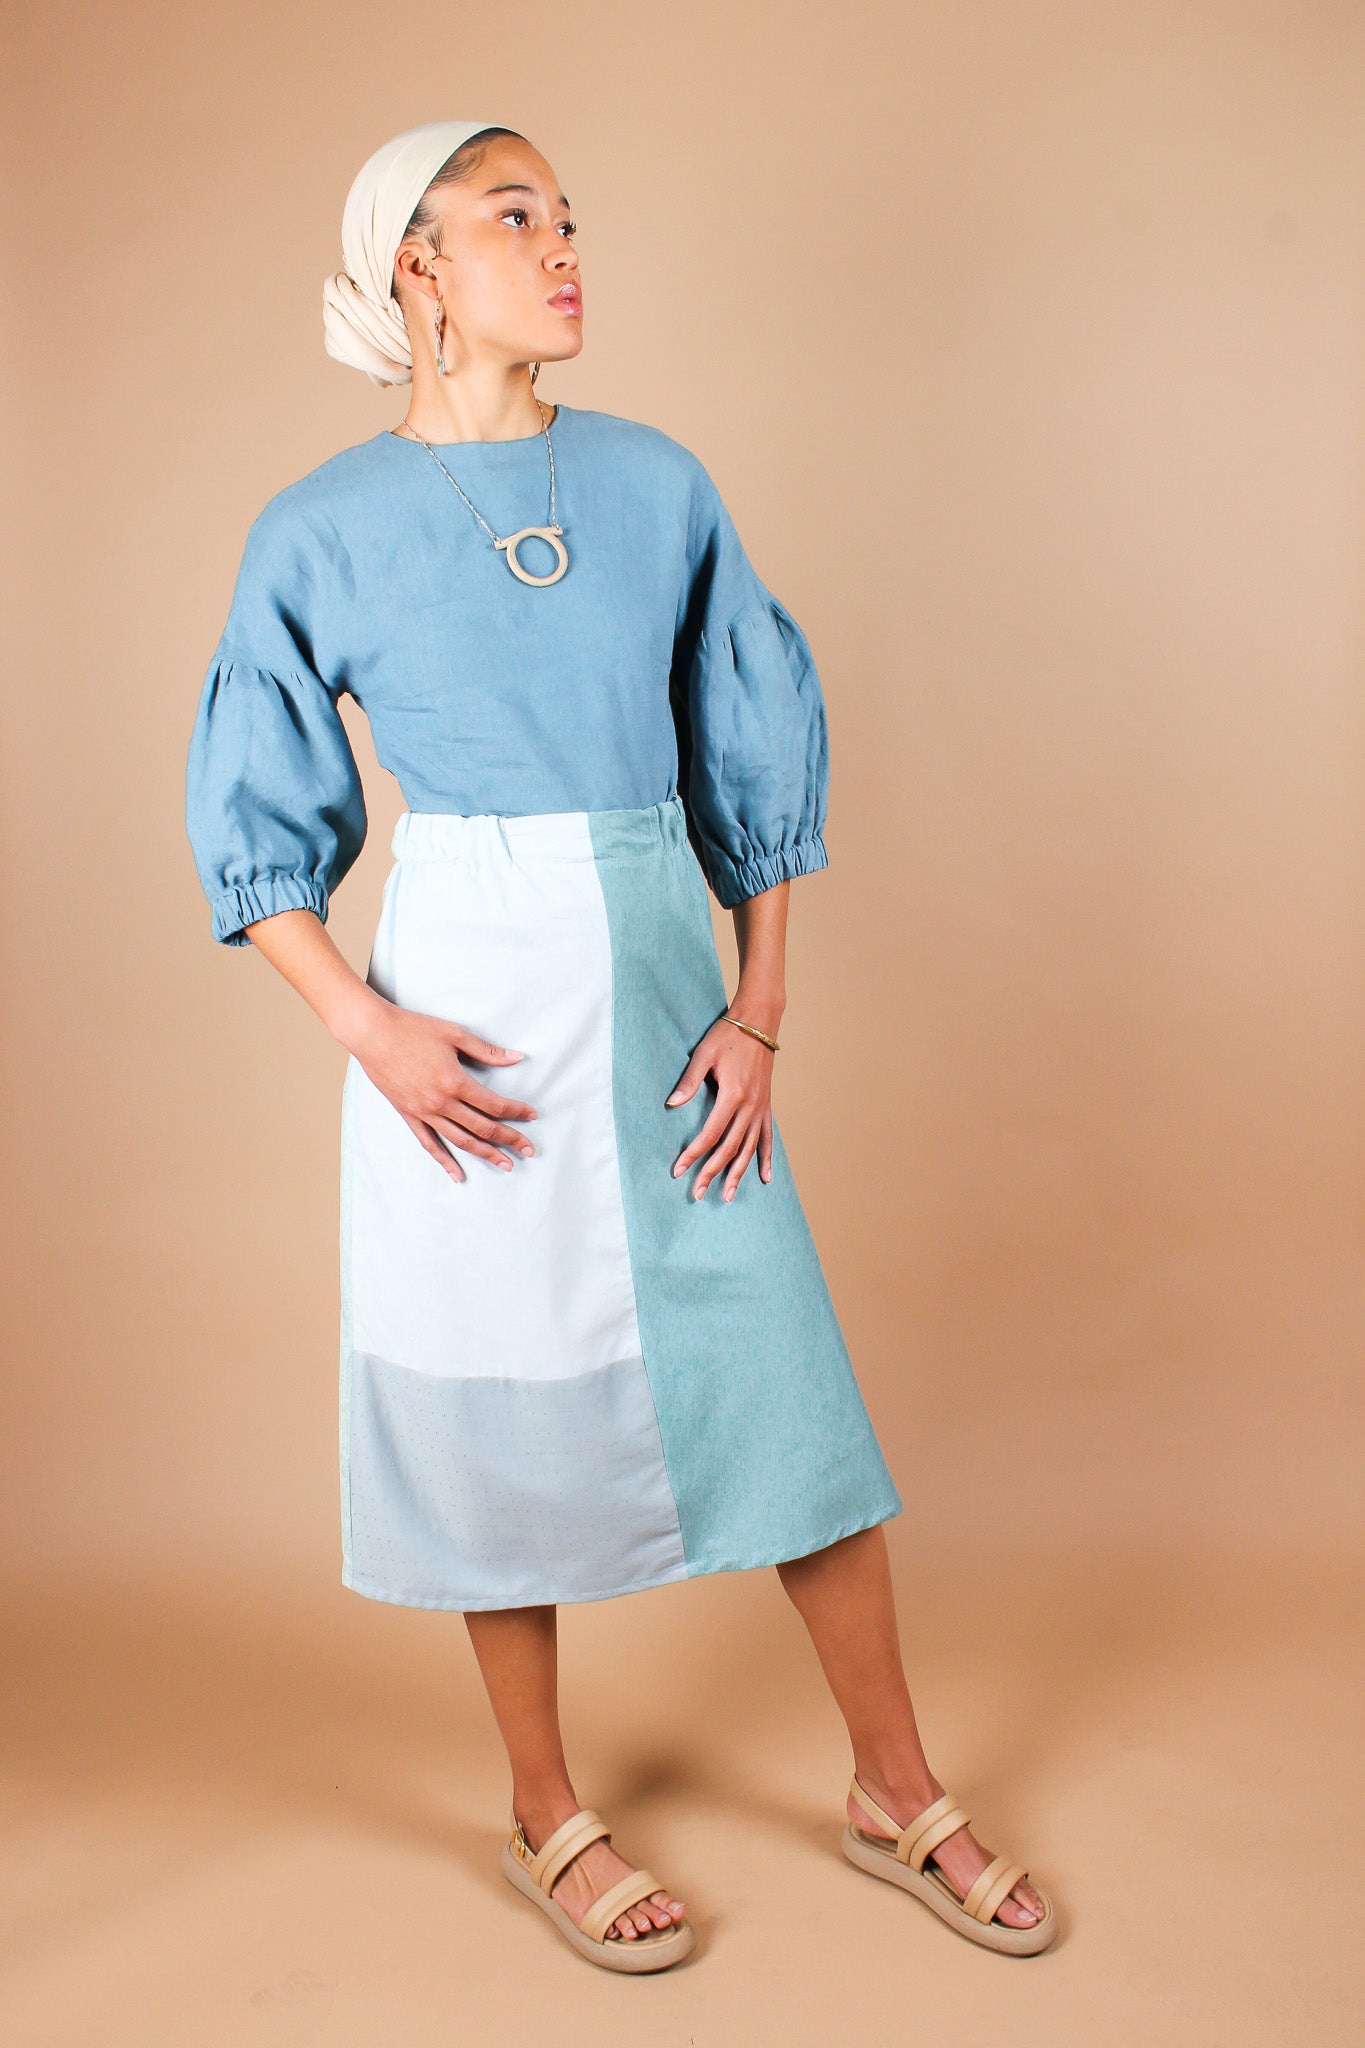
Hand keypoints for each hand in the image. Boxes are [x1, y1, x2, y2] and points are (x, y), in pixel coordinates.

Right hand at [352, 1002, 537, 1182]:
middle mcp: (441, 1103)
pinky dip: (445, 1161)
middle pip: (483, 1128)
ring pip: (461, 1141)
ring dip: (485, 1154)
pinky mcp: (409, 1115)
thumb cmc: (413, 1029)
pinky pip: (429, 1144)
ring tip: (505, 1165)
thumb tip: (517, 1058)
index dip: (517, 1112)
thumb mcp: (455, 1034)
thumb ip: (487, 1051)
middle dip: (510, 1140)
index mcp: (456, 1082)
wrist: (373, 1034)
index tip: (532, 1115)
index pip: (495, 1105)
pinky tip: (458, 1175)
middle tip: (529, 1150)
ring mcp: (424, 1112)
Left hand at [665, 1016, 774, 1201]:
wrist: (759, 1022)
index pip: (710, 1134)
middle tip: (697, 1192)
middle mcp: (750, 1106)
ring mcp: (761, 1108)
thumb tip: (671, 1104)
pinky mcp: (766, 1106)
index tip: (679, 1170)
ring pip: (749, 1149)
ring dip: (738, 1174)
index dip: (693, 1154)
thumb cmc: (728, 1035)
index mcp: (733, 1095)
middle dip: (712, 1172)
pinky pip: (767, 1137)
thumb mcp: (703, 1054)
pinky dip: (766, 1158)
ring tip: (727, 1195)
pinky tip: (764, 1177)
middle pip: (730, 1148)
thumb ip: (689, 1081)